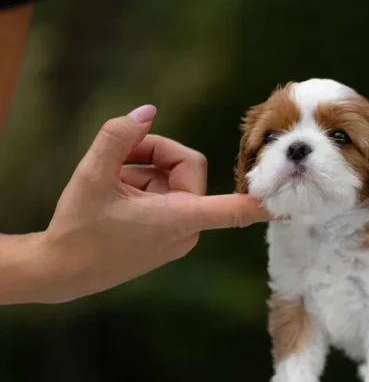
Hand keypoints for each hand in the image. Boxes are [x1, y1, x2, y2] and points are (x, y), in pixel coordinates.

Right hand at [27, 105, 268, 302]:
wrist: (61, 270)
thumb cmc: (78, 227)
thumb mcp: (91, 175)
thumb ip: (119, 136)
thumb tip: (147, 111)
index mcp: (180, 217)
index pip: (235, 210)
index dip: (265, 204)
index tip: (294, 206)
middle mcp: (188, 228)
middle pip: (186, 167)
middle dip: (153, 155)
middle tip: (117, 159)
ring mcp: (180, 234)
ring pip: (174, 179)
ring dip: (144, 171)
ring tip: (111, 184)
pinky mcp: (170, 236)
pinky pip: (168, 195)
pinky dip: (144, 186)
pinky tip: (117, 195)